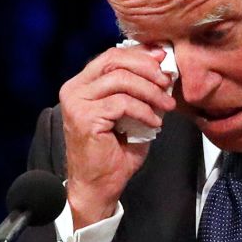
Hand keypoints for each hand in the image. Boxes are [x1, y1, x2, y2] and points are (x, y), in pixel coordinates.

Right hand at [58, 44, 175, 226]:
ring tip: (166, 105)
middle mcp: (74, 90)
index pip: (111, 56)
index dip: (139, 55)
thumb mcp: (130, 113)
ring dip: (150, 91)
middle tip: (167, 82)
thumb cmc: (113, 153)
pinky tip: (154, 122)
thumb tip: (161, 67)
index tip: (163, 60)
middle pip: (114, 61)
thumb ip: (138, 89)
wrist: (98, 186)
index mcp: (81, 85)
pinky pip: (123, 103)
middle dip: (147, 69)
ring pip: (121, 80)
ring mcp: (76, 103)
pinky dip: (144, 111)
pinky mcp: (85, 118)